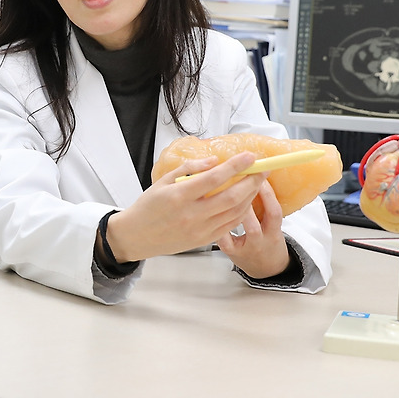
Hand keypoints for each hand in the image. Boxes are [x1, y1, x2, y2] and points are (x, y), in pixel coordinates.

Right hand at [105, 152, 264, 262]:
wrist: (136, 236)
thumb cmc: (148, 207)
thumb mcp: (162, 181)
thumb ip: (189, 169)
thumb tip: (214, 162)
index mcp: (179, 196)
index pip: (214, 178)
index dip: (236, 166)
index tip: (250, 156)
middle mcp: (191, 215)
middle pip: (231, 197)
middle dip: (251, 182)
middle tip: (262, 169)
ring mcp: (199, 230)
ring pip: (234, 213)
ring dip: (250, 196)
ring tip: (257, 183)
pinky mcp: (203, 241)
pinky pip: (230, 226)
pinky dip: (242, 212)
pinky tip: (246, 201)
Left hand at [216, 175, 289, 278]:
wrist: (267, 268)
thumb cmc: (269, 241)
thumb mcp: (274, 225)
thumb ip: (266, 206)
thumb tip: (257, 179)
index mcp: (273, 233)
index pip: (273, 212)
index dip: (267, 193)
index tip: (259, 177)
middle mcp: (259, 242)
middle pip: (252, 221)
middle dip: (244, 198)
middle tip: (237, 179)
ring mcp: (243, 248)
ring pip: (235, 226)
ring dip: (229, 206)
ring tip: (223, 189)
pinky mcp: (229, 251)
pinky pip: (221, 234)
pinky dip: (216, 219)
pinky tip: (212, 206)